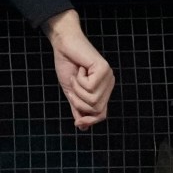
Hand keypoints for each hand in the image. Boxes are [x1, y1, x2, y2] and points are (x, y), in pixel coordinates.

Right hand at [44, 10, 113, 129]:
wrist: (63, 45)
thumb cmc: (67, 65)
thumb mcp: (71, 92)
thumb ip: (77, 107)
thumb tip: (82, 127)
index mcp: (102, 90)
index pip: (102, 114)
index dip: (90, 121)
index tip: (77, 123)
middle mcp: (109, 84)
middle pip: (95, 109)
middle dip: (78, 101)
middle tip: (73, 86)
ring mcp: (108, 77)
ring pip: (92, 99)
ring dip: (77, 89)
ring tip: (76, 75)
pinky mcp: (104, 70)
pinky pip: (90, 87)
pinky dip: (79, 80)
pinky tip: (80, 69)